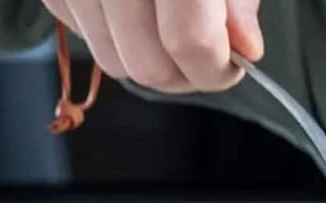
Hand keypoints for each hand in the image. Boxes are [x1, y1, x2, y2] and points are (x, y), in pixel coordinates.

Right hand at [42, 0, 262, 92]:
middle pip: (147, 66)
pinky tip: (128, 3)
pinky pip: (81, 34)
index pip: (189, 41)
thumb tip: (245, 50)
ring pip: (112, 61)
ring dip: (147, 56)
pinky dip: (110, 31)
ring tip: (163, 21)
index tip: (232, 64)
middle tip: (205, 51)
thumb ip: (238, 1)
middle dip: (184, 73)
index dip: (217, 67)